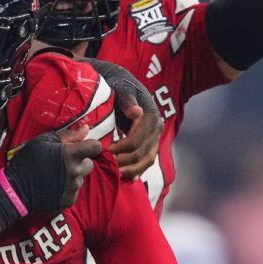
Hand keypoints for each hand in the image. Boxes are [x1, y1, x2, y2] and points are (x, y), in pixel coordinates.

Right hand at [0, 126, 100, 227]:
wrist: (16, 189)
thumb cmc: (28, 161)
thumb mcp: (43, 141)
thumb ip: (68, 135)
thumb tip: (86, 129)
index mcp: (71, 155)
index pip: (96, 147)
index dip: (90, 146)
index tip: (81, 147)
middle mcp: (75, 172)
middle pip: (89, 163)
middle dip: (79, 161)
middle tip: (62, 162)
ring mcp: (73, 188)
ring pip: (81, 178)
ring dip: (72, 175)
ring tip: (55, 175)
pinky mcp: (69, 200)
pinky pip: (74, 191)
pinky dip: (67, 188)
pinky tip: (54, 186)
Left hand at [80, 56, 162, 180]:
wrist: (123, 83)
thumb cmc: (119, 85)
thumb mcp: (121, 88)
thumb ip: (127, 100)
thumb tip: (137, 112)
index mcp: (152, 116)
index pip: (137, 140)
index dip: (120, 149)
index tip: (104, 153)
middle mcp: (157, 128)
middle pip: (142, 153)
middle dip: (125, 162)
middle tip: (107, 167)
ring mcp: (155, 136)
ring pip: (148, 160)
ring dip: (132, 170)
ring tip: (116, 175)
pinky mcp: (151, 142)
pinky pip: (147, 160)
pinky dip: (138, 170)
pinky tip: (127, 179)